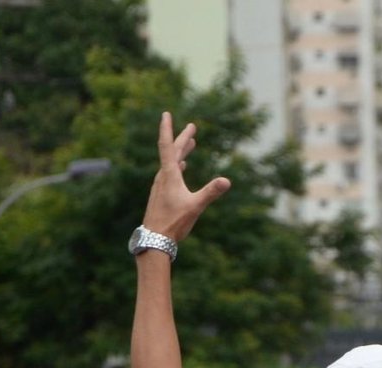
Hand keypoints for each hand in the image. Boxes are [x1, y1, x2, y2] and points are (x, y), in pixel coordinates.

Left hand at [141, 111, 230, 242]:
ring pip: (171, 163)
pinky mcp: (161, 194)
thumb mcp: (195, 206)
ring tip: (190, 144)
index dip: (167, 129)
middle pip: (172, 152)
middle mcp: (163, 178)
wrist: (155, 240)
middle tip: (192, 126)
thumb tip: (227, 181)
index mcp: (169, 175)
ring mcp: (161, 186)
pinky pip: (170, 173)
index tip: (166, 114)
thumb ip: (210, 192)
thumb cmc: (173, 223)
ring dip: (181, 152)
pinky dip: (177, 165)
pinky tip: (182, 167)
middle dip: (183, 139)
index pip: (167, 146)